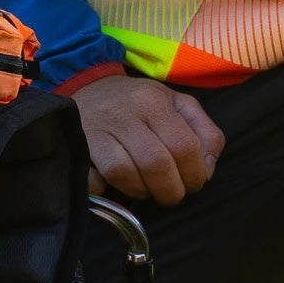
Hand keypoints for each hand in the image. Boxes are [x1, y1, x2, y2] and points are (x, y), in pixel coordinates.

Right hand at [75, 71, 224, 205]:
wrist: (89, 87)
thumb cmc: (140, 103)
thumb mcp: (178, 104)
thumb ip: (204, 132)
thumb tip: (207, 168)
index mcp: (153, 101)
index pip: (184, 146)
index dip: (195, 174)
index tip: (193, 183)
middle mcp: (124, 113)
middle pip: (156, 164)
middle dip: (170, 190)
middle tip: (171, 194)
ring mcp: (96, 130)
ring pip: (124, 173)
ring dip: (140, 192)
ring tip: (145, 189)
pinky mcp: (76, 145)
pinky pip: (92, 179)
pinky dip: (103, 188)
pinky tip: (111, 184)